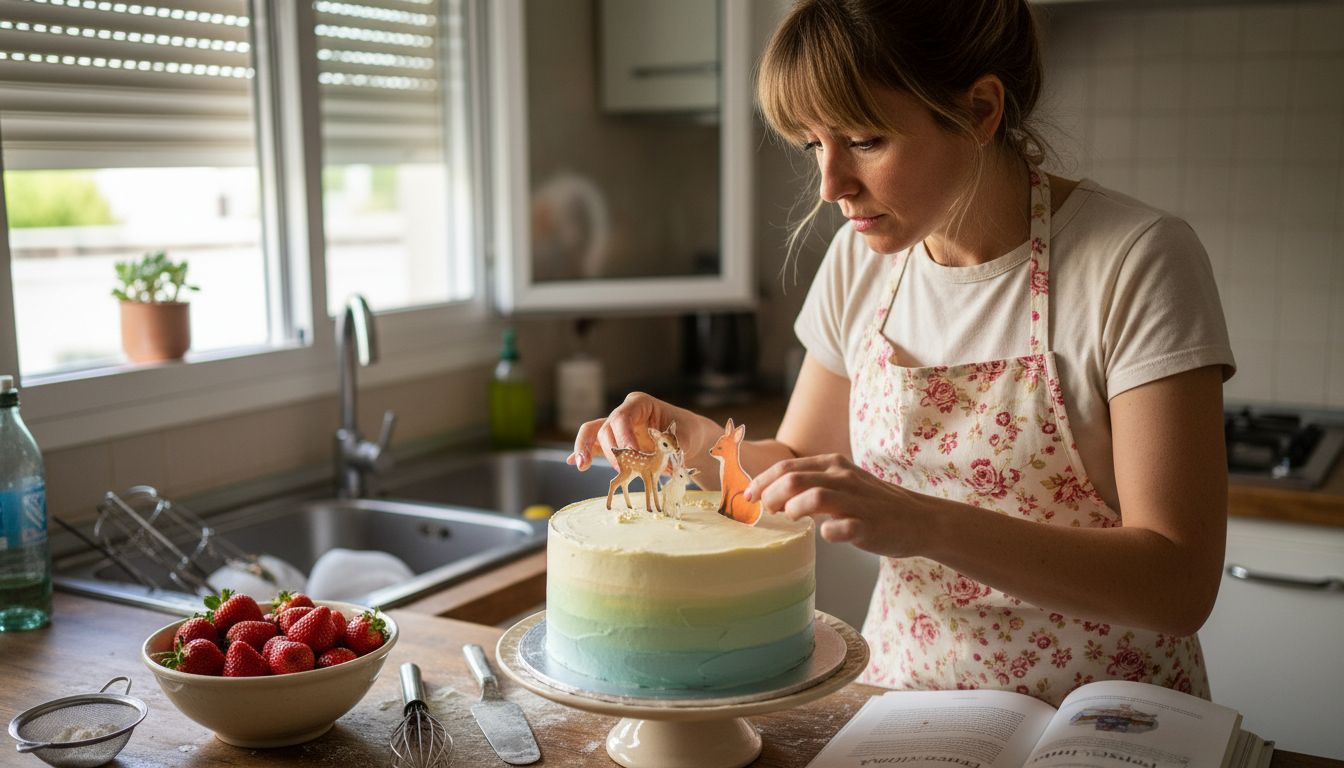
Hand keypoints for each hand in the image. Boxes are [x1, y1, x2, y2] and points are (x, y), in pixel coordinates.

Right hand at [567, 392, 710, 471]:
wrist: (688, 439)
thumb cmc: (687, 433)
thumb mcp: (685, 437)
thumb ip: (673, 444)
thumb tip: (665, 452)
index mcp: (640, 404)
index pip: (622, 417)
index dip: (622, 436)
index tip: (632, 454)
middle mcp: (624, 413)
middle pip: (607, 428)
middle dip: (612, 450)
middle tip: (624, 469)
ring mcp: (617, 428)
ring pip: (594, 433)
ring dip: (586, 449)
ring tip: (583, 466)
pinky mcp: (614, 442)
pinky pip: (594, 445)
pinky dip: (583, 453)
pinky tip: (575, 463)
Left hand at [747, 454, 926, 556]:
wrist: (918, 519)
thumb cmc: (871, 503)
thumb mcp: (840, 482)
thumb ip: (809, 484)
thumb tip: (767, 495)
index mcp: (833, 465)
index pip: (786, 466)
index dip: (761, 482)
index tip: (747, 497)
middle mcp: (843, 477)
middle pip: (793, 480)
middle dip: (770, 496)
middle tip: (765, 512)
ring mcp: (857, 502)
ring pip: (815, 497)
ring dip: (794, 510)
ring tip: (790, 520)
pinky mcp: (869, 526)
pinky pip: (843, 528)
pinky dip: (829, 532)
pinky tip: (825, 535)